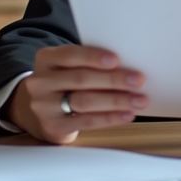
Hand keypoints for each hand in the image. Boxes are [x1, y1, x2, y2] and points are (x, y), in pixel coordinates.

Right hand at [6, 45, 147, 144]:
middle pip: (81, 79)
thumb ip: (89, 63)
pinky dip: (110, 118)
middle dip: (114, 80)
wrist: (41, 109)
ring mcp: (44, 106)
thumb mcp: (69, 66)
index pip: (70, 55)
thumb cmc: (66, 82)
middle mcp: (41, 81)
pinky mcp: (54, 126)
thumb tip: (128, 66)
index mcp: (46, 59)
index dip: (94, 57)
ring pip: (85, 101)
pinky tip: (127, 115)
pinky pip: (86, 122)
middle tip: (138, 80)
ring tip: (139, 100)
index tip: (117, 60)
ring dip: (116, 100)